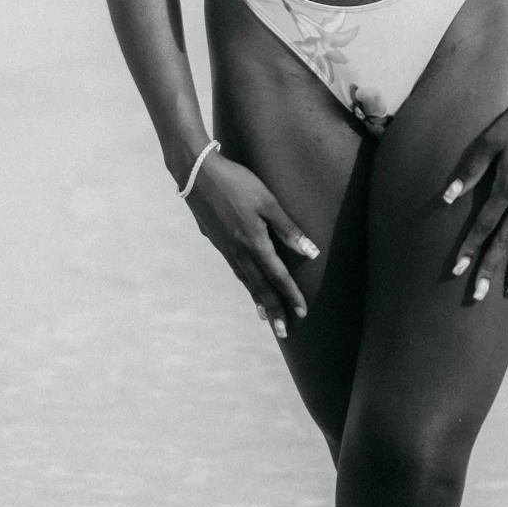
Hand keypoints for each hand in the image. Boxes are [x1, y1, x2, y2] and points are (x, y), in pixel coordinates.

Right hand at [184, 151, 318, 338]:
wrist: (196, 174)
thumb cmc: (236, 182)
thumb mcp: (268, 202)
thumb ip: (288, 229)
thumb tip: (311, 252)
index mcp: (254, 243)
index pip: (278, 277)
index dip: (291, 296)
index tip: (302, 314)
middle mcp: (239, 252)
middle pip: (260, 287)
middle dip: (274, 310)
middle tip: (283, 332)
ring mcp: (225, 248)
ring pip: (245, 281)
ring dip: (258, 299)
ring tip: (266, 316)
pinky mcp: (216, 241)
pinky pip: (235, 270)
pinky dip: (245, 283)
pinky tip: (247, 284)